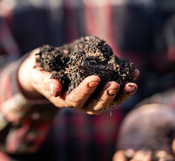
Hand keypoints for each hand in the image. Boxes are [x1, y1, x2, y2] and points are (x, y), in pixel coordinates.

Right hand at [18, 49, 137, 114]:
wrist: (48, 70)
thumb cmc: (42, 71)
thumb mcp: (40, 74)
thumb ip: (46, 81)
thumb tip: (55, 89)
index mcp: (64, 99)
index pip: (76, 99)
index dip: (86, 90)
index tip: (95, 78)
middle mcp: (80, 103)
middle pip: (95, 105)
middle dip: (106, 96)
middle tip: (115, 83)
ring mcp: (91, 98)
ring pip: (108, 102)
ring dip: (121, 94)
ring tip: (132, 84)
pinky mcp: (100, 92)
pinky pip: (115, 92)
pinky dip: (125, 84)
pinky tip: (134, 73)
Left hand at [113, 104, 174, 160]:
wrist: (148, 113)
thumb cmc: (166, 119)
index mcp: (165, 155)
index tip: (162, 155)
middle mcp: (150, 157)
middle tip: (147, 154)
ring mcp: (137, 154)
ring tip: (137, 153)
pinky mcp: (125, 149)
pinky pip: (121, 157)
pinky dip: (121, 158)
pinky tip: (124, 153)